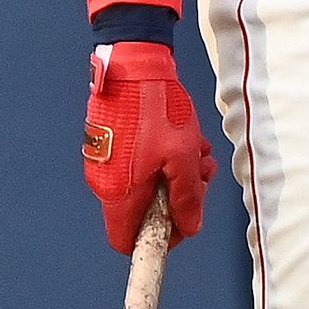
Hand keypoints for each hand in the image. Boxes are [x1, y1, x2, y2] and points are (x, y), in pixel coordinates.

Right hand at [84, 41, 216, 252]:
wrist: (134, 67)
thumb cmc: (156, 110)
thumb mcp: (182, 157)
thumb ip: (186, 197)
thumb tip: (189, 227)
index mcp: (120, 195)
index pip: (127, 242)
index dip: (158, 239)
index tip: (183, 221)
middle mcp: (107, 185)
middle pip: (145, 213)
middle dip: (179, 197)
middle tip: (202, 174)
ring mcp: (109, 164)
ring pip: (150, 186)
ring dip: (179, 174)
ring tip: (198, 150)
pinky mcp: (115, 147)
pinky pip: (144, 165)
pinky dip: (168, 158)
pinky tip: (186, 138)